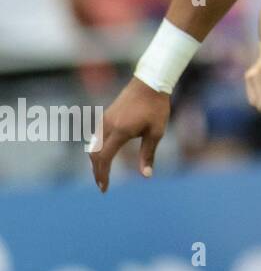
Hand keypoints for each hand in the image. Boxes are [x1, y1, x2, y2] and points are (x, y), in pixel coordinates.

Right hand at [88, 77, 170, 191]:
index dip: (103, 175)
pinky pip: (96, 137)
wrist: (150, 82)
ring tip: (101, 174)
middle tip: (102, 185)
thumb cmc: (156, 107)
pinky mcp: (105, 116)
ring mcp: (104, 120)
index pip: (105, 158)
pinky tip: (103, 156)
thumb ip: (148, 154)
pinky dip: (97, 150)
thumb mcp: (156, 132)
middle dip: (97, 172)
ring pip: (93, 146)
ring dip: (96, 161)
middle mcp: (108, 126)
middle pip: (95, 154)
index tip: (104, 188)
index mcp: (120, 131)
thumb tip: (146, 175)